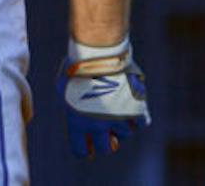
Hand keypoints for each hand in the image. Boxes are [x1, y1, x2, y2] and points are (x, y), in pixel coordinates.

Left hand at [59, 41, 150, 157]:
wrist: (98, 55)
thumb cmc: (76, 68)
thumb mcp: (62, 89)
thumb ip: (70, 107)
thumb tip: (77, 118)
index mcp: (78, 123)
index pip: (81, 150)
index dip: (85, 148)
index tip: (88, 145)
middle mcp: (99, 126)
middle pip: (106, 148)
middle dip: (106, 142)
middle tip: (107, 132)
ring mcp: (119, 118)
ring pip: (126, 134)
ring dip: (122, 124)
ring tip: (116, 105)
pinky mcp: (137, 109)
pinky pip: (142, 123)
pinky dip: (138, 116)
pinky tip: (130, 104)